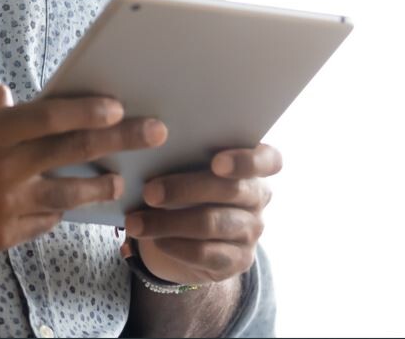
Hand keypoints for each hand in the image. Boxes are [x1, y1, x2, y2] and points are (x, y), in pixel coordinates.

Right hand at [0, 79, 165, 256]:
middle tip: (156, 131)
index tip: (119, 106)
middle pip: (72, 153)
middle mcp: (2, 170)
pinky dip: (58, 212)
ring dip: (99, 187)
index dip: (87, 111)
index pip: (50, 117)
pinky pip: (42, 222)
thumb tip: (23, 102)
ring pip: (67, 198)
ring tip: (121, 178)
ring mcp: (3, 208)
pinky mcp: (0, 236)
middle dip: (120, 140)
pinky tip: (75, 202)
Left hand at [124, 143, 281, 284]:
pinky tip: (154, 240)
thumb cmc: (186, 182)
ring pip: (212, 223)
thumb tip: (151, 144)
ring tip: (135, 222)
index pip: (269, 160)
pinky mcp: (238, 260)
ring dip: (169, 223)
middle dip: (186, 190)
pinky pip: (206, 253)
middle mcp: (259, 197)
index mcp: (255, 165)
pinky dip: (175, 246)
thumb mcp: (188, 164)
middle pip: (231, 191)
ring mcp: (251, 231)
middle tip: (149, 192)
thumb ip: (184, 153)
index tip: (216, 162)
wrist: (188, 232)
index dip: (246, 161)